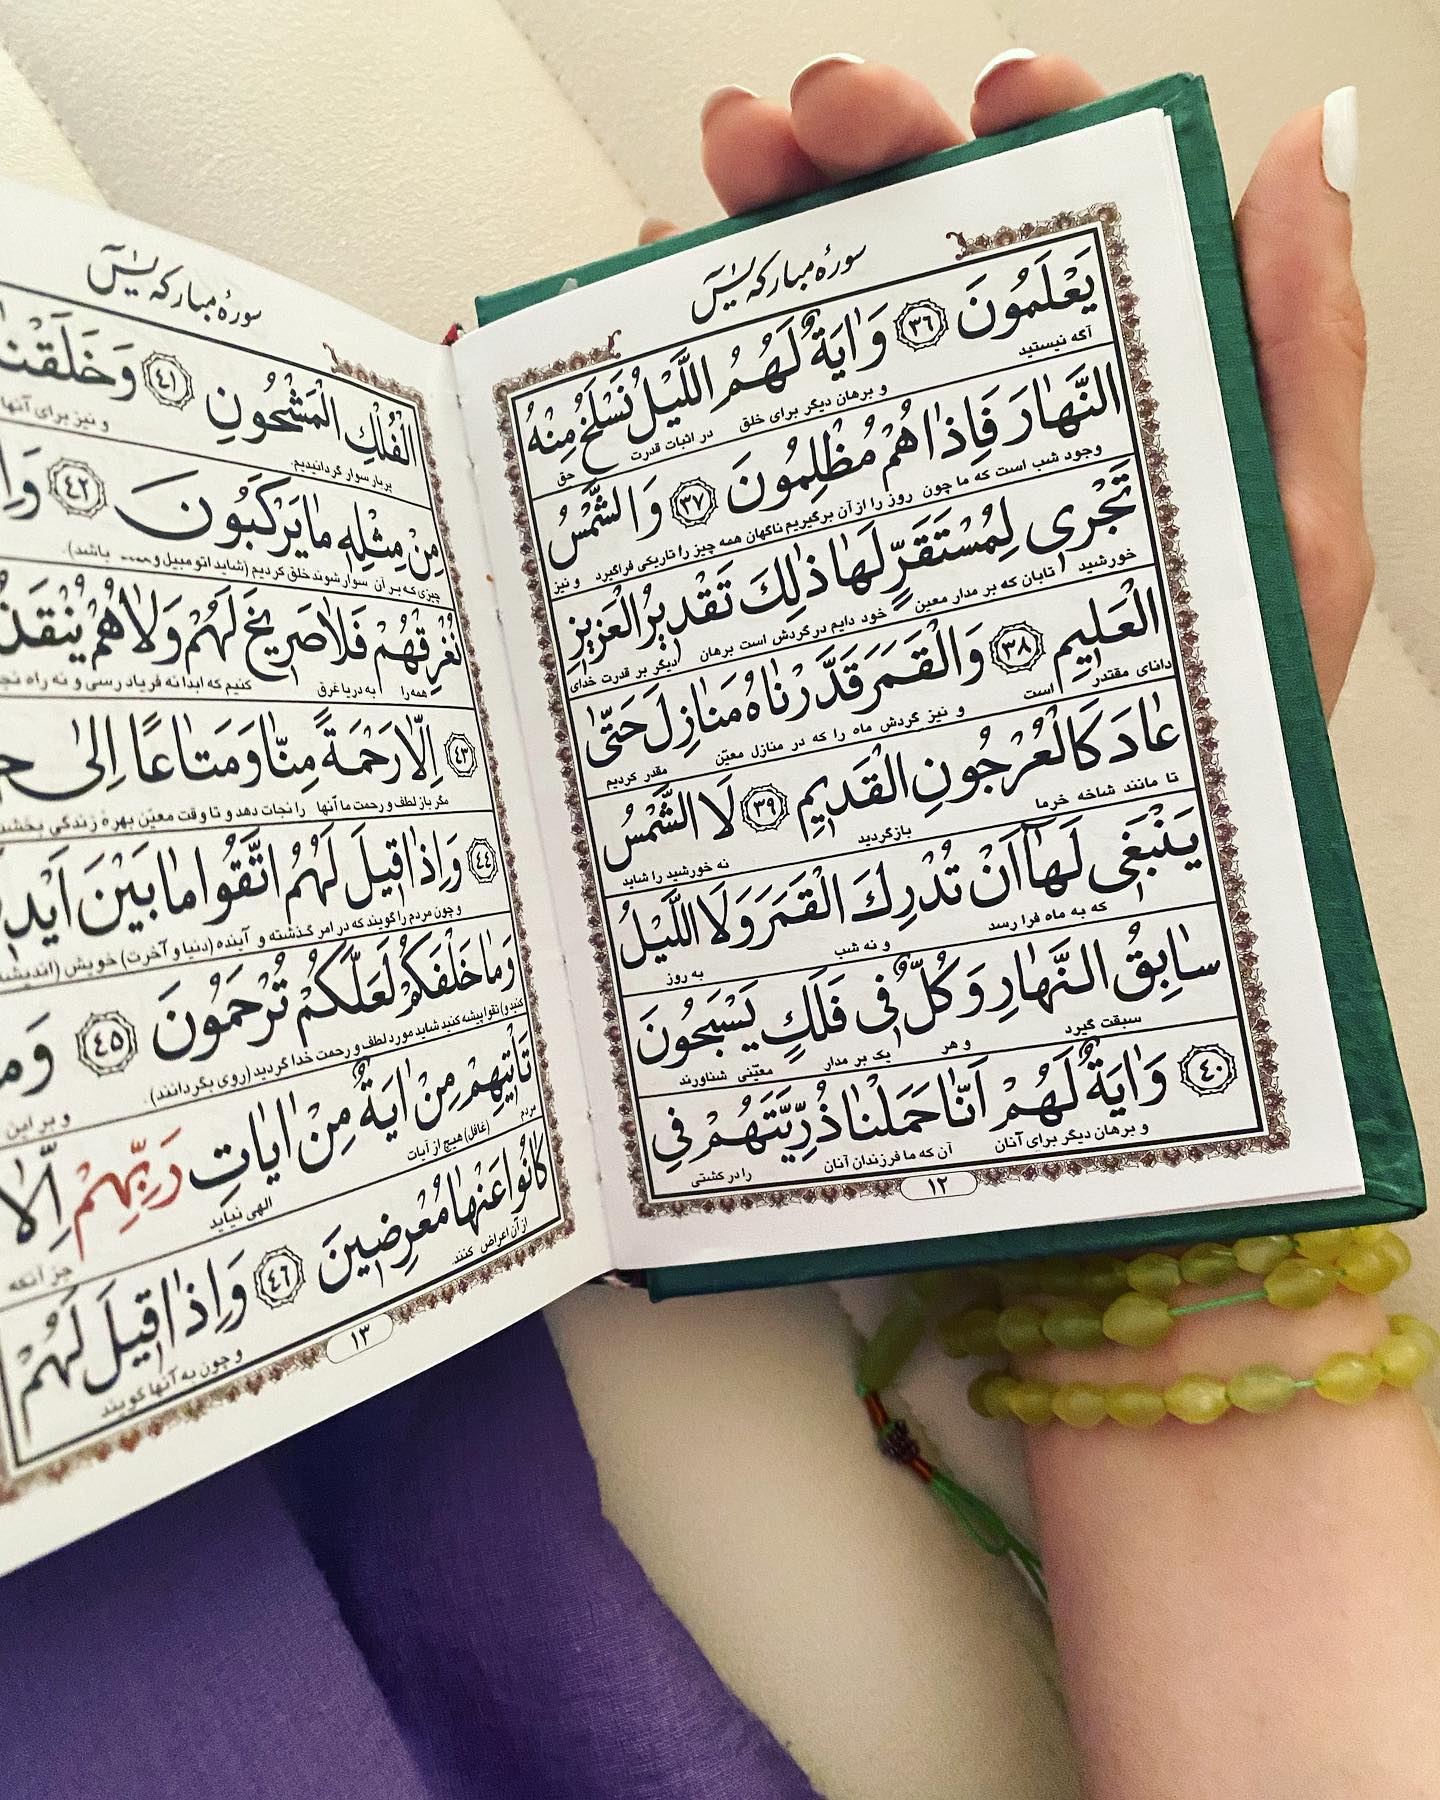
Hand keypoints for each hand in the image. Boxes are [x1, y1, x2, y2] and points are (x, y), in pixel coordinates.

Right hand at [648, 54, 1369, 716]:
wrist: (1055, 939)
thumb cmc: (1204, 775)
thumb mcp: (1286, 564)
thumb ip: (1301, 360)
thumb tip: (1304, 154)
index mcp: (1110, 397)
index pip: (1072, 220)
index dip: (1032, 126)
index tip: (996, 100)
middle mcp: (980, 436)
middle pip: (913, 240)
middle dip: (854, 141)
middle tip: (807, 129)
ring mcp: (876, 503)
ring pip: (802, 320)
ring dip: (748, 218)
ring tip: (712, 189)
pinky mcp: (785, 578)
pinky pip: (715, 454)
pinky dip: (663, 370)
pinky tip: (639, 319)